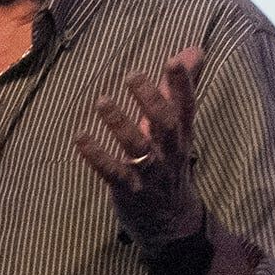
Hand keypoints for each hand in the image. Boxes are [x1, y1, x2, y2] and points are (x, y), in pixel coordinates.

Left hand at [74, 45, 207, 247]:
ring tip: (102, 101)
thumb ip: (180, 89)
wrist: (173, 225)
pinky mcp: (129, 190)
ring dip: (120, 124)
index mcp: (181, 135)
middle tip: (133, 75)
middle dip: (151, 101)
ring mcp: (150, 173)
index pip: (186, 107)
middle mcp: (169, 153)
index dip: (182, 84)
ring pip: (138, 148)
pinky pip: (113, 172)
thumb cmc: (170, 163)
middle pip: (165, 125)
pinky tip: (80, 138)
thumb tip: (194, 49)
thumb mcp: (179, 128)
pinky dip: (97, 156)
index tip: (174, 60)